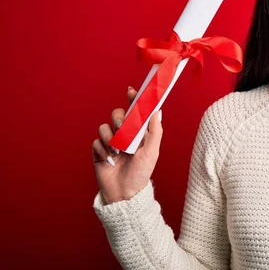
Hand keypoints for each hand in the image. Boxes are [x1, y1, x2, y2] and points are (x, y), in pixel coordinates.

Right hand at [92, 87, 162, 203]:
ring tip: (117, 151)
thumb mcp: (152, 151)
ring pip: (105, 127)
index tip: (131, 91)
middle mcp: (124, 135)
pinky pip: (96, 141)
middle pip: (118, 114)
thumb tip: (157, 110)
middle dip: (119, 118)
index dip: (133, 99)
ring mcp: (111, 142)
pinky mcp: (99, 151)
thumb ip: (155, 131)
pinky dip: (103, 149)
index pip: (135, 111)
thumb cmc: (141, 173)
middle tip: (123, 128)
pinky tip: (109, 159)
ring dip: (110, 137)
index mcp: (139, 133)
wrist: (125, 193)